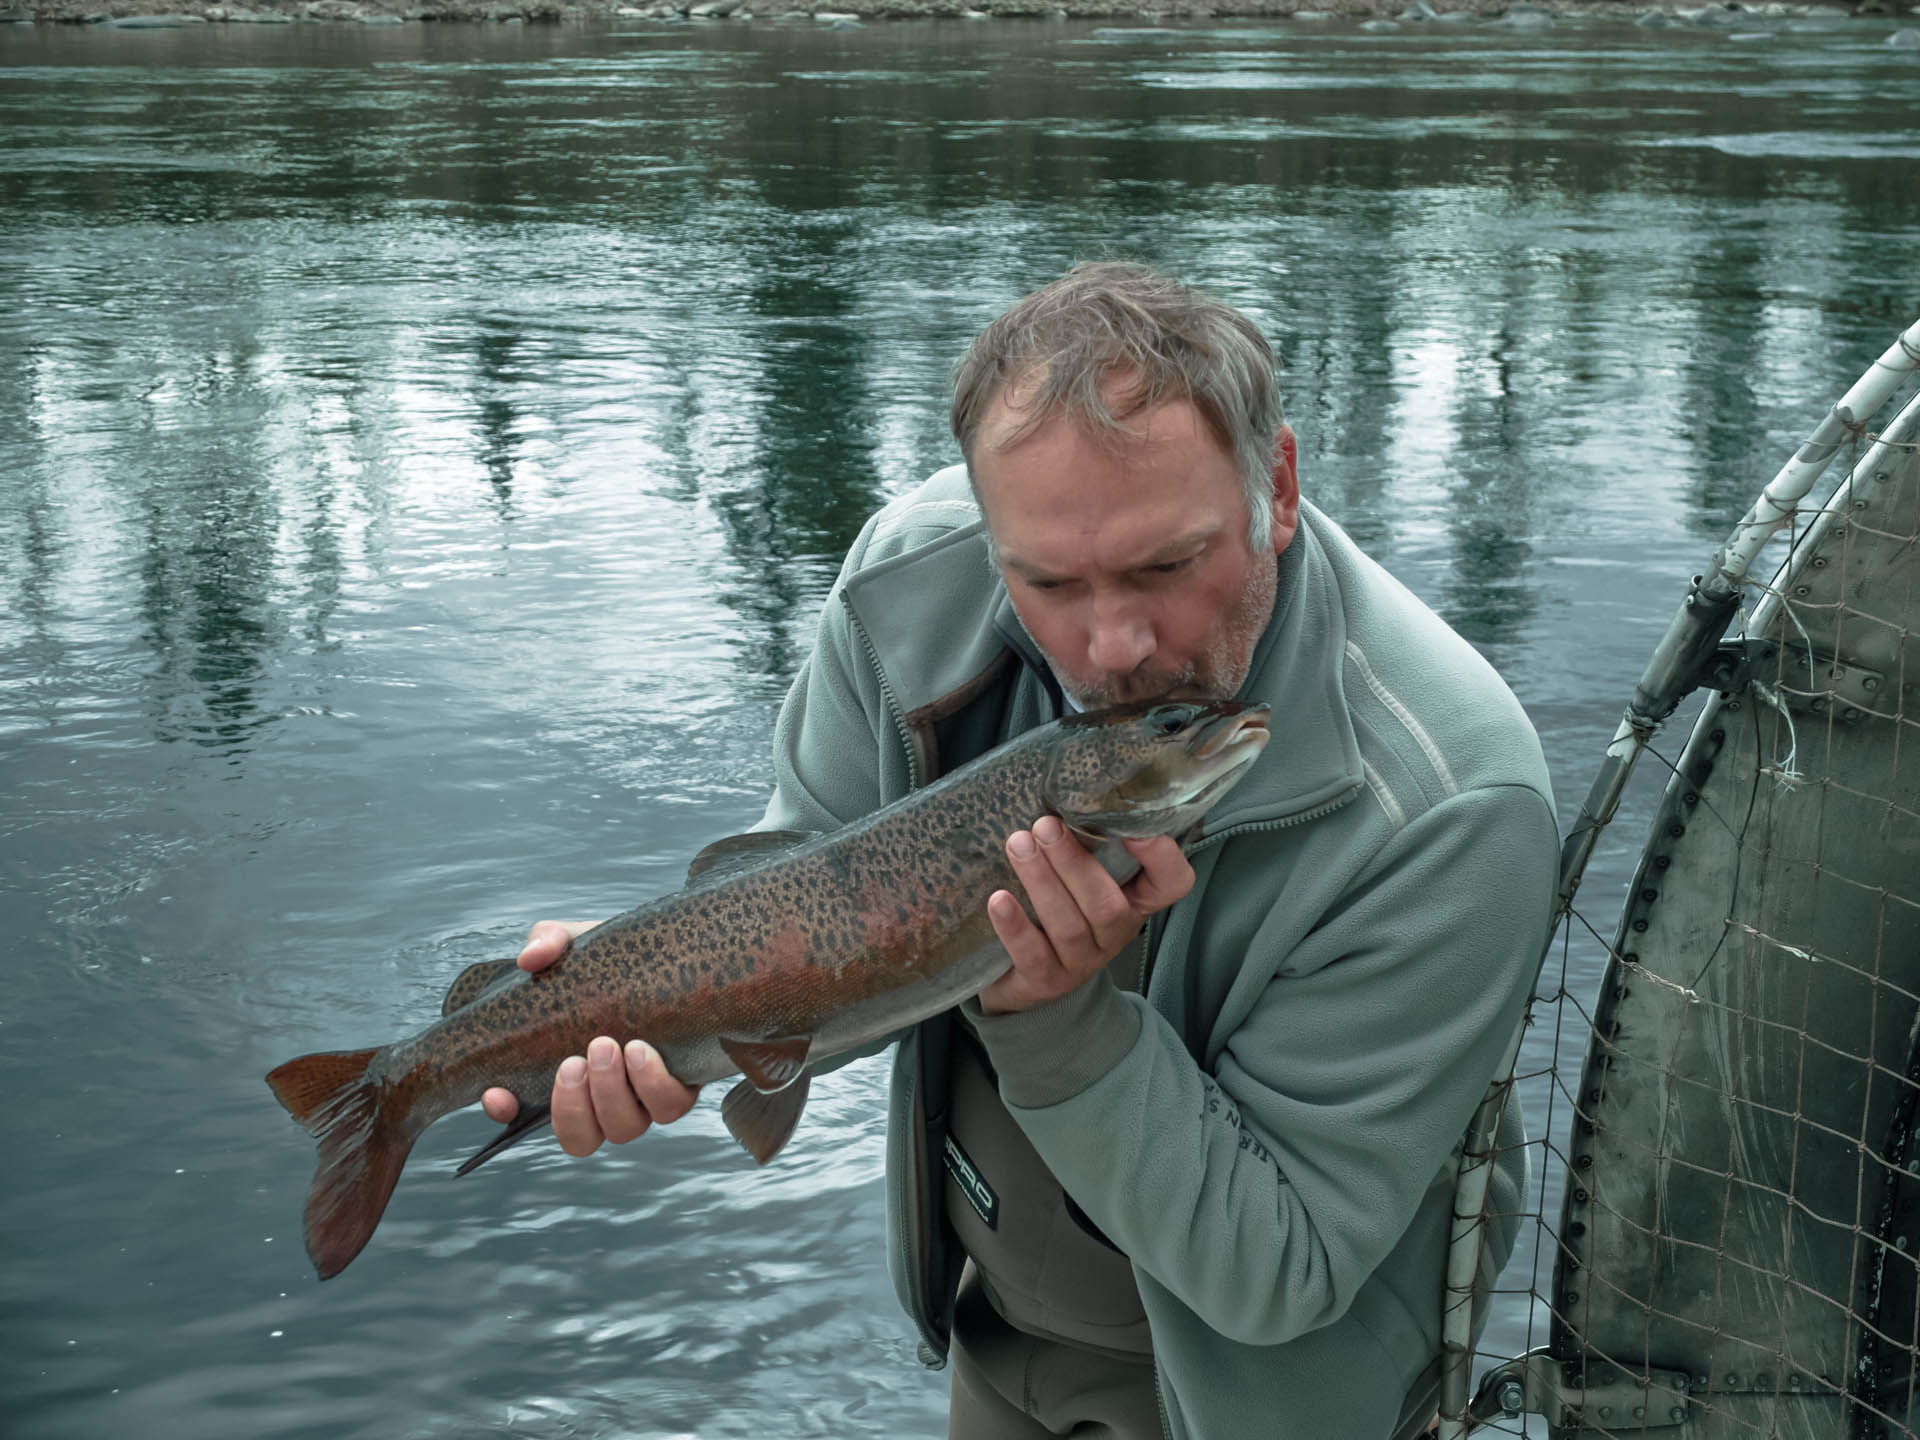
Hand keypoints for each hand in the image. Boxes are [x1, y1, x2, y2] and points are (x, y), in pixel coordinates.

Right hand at [480, 920, 700, 1155]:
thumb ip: (549, 941)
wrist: (673, 954)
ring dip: (611, 1094)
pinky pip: (670, 1107)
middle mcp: (600, 1097)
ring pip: (623, 1129)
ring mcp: (641, 1098)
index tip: (498, 1093)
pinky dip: (654, 1084)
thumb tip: (531, 956)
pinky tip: (642, 1052)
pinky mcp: (682, 1086)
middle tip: (576, 1060)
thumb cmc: (616, 960)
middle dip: (573, 1106)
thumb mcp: (579, 943)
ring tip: (612, 1046)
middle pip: (580, 1137)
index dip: (505, 1113)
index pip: (522, 1112)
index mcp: (565, 1073)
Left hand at [978, 815, 1193, 1015]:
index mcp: (1132, 900)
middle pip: (1108, 905)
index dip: (1162, 859)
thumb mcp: (1075, 875)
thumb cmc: (1052, 906)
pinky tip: (999, 899)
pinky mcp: (1044, 981)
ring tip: (1017, 846)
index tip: (1134, 830)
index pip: (1171, 884)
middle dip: (1074, 863)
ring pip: (1070, 926)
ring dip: (1042, 881)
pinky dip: (1015, 925)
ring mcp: (1081, 962)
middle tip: (1044, 826)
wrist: (1021, 976)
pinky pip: (1033, 955)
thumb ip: (1081, 840)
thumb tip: (1062, 785)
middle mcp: (1113, 933)